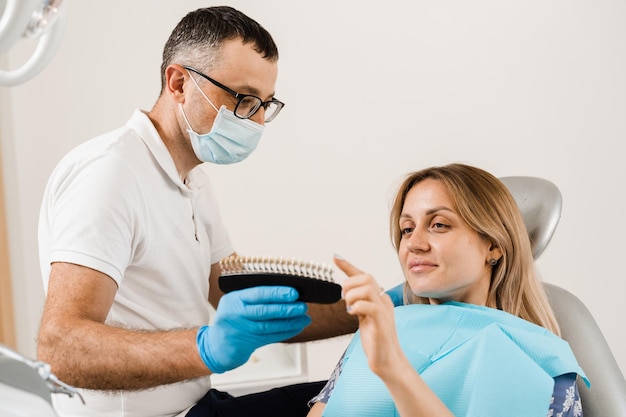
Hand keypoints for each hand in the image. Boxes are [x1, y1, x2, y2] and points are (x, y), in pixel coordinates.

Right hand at [196, 286, 310, 373]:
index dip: (277, 293)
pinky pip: (271, 337)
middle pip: (264, 311)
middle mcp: (236, 314)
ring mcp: (241, 330)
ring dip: (289, 322)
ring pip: (269, 326)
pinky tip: (297, 327)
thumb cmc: (232, 317)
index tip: (293, 293)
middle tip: (302, 306)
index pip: (257, 294)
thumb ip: (254, 297)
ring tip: (304, 317)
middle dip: (286, 308)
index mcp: (234, 299)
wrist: (216, 345)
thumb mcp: (236, 302)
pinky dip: (286, 332)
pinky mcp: (248, 344)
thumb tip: (285, 292)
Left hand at [335, 255, 401, 377]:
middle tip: (344, 300)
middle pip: (367, 277)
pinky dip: (357, 307)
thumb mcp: (364, 317)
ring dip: (352, 295)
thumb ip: (358, 303)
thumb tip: (346, 291)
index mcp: (380, 299)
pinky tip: (353, 315)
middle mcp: (384, 302)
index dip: (348, 266)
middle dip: (349, 284)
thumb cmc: (376, 341)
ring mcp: (384, 312)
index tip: (335, 257)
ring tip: (350, 308)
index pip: (365, 276)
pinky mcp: (382, 324)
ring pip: (368, 288)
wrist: (388, 362)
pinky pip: (370, 306)